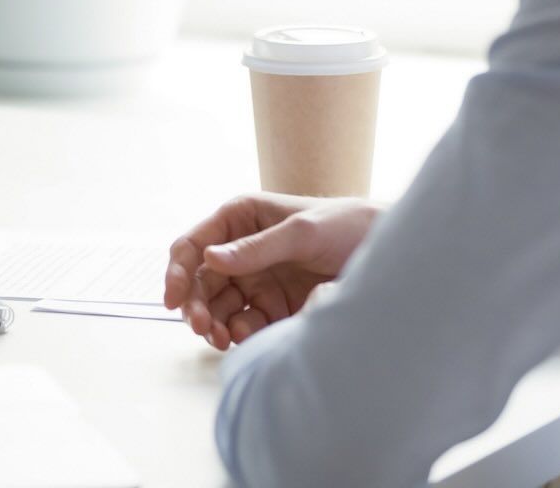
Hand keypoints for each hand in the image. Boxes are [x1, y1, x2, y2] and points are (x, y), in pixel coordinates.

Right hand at [162, 192, 381, 350]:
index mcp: (239, 219)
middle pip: (201, 282)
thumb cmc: (345, 226)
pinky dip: (238, 333)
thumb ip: (257, 248)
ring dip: (213, 324)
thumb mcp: (302, 232)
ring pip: (218, 307)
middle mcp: (241, 250)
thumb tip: (210, 259)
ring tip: (222, 339)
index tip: (172, 299)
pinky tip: (244, 338)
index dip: (177, 272)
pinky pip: (244, 323)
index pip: (194, 245)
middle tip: (203, 329)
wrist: (386, 251)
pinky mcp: (273, 306)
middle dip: (196, 306)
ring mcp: (256, 279)